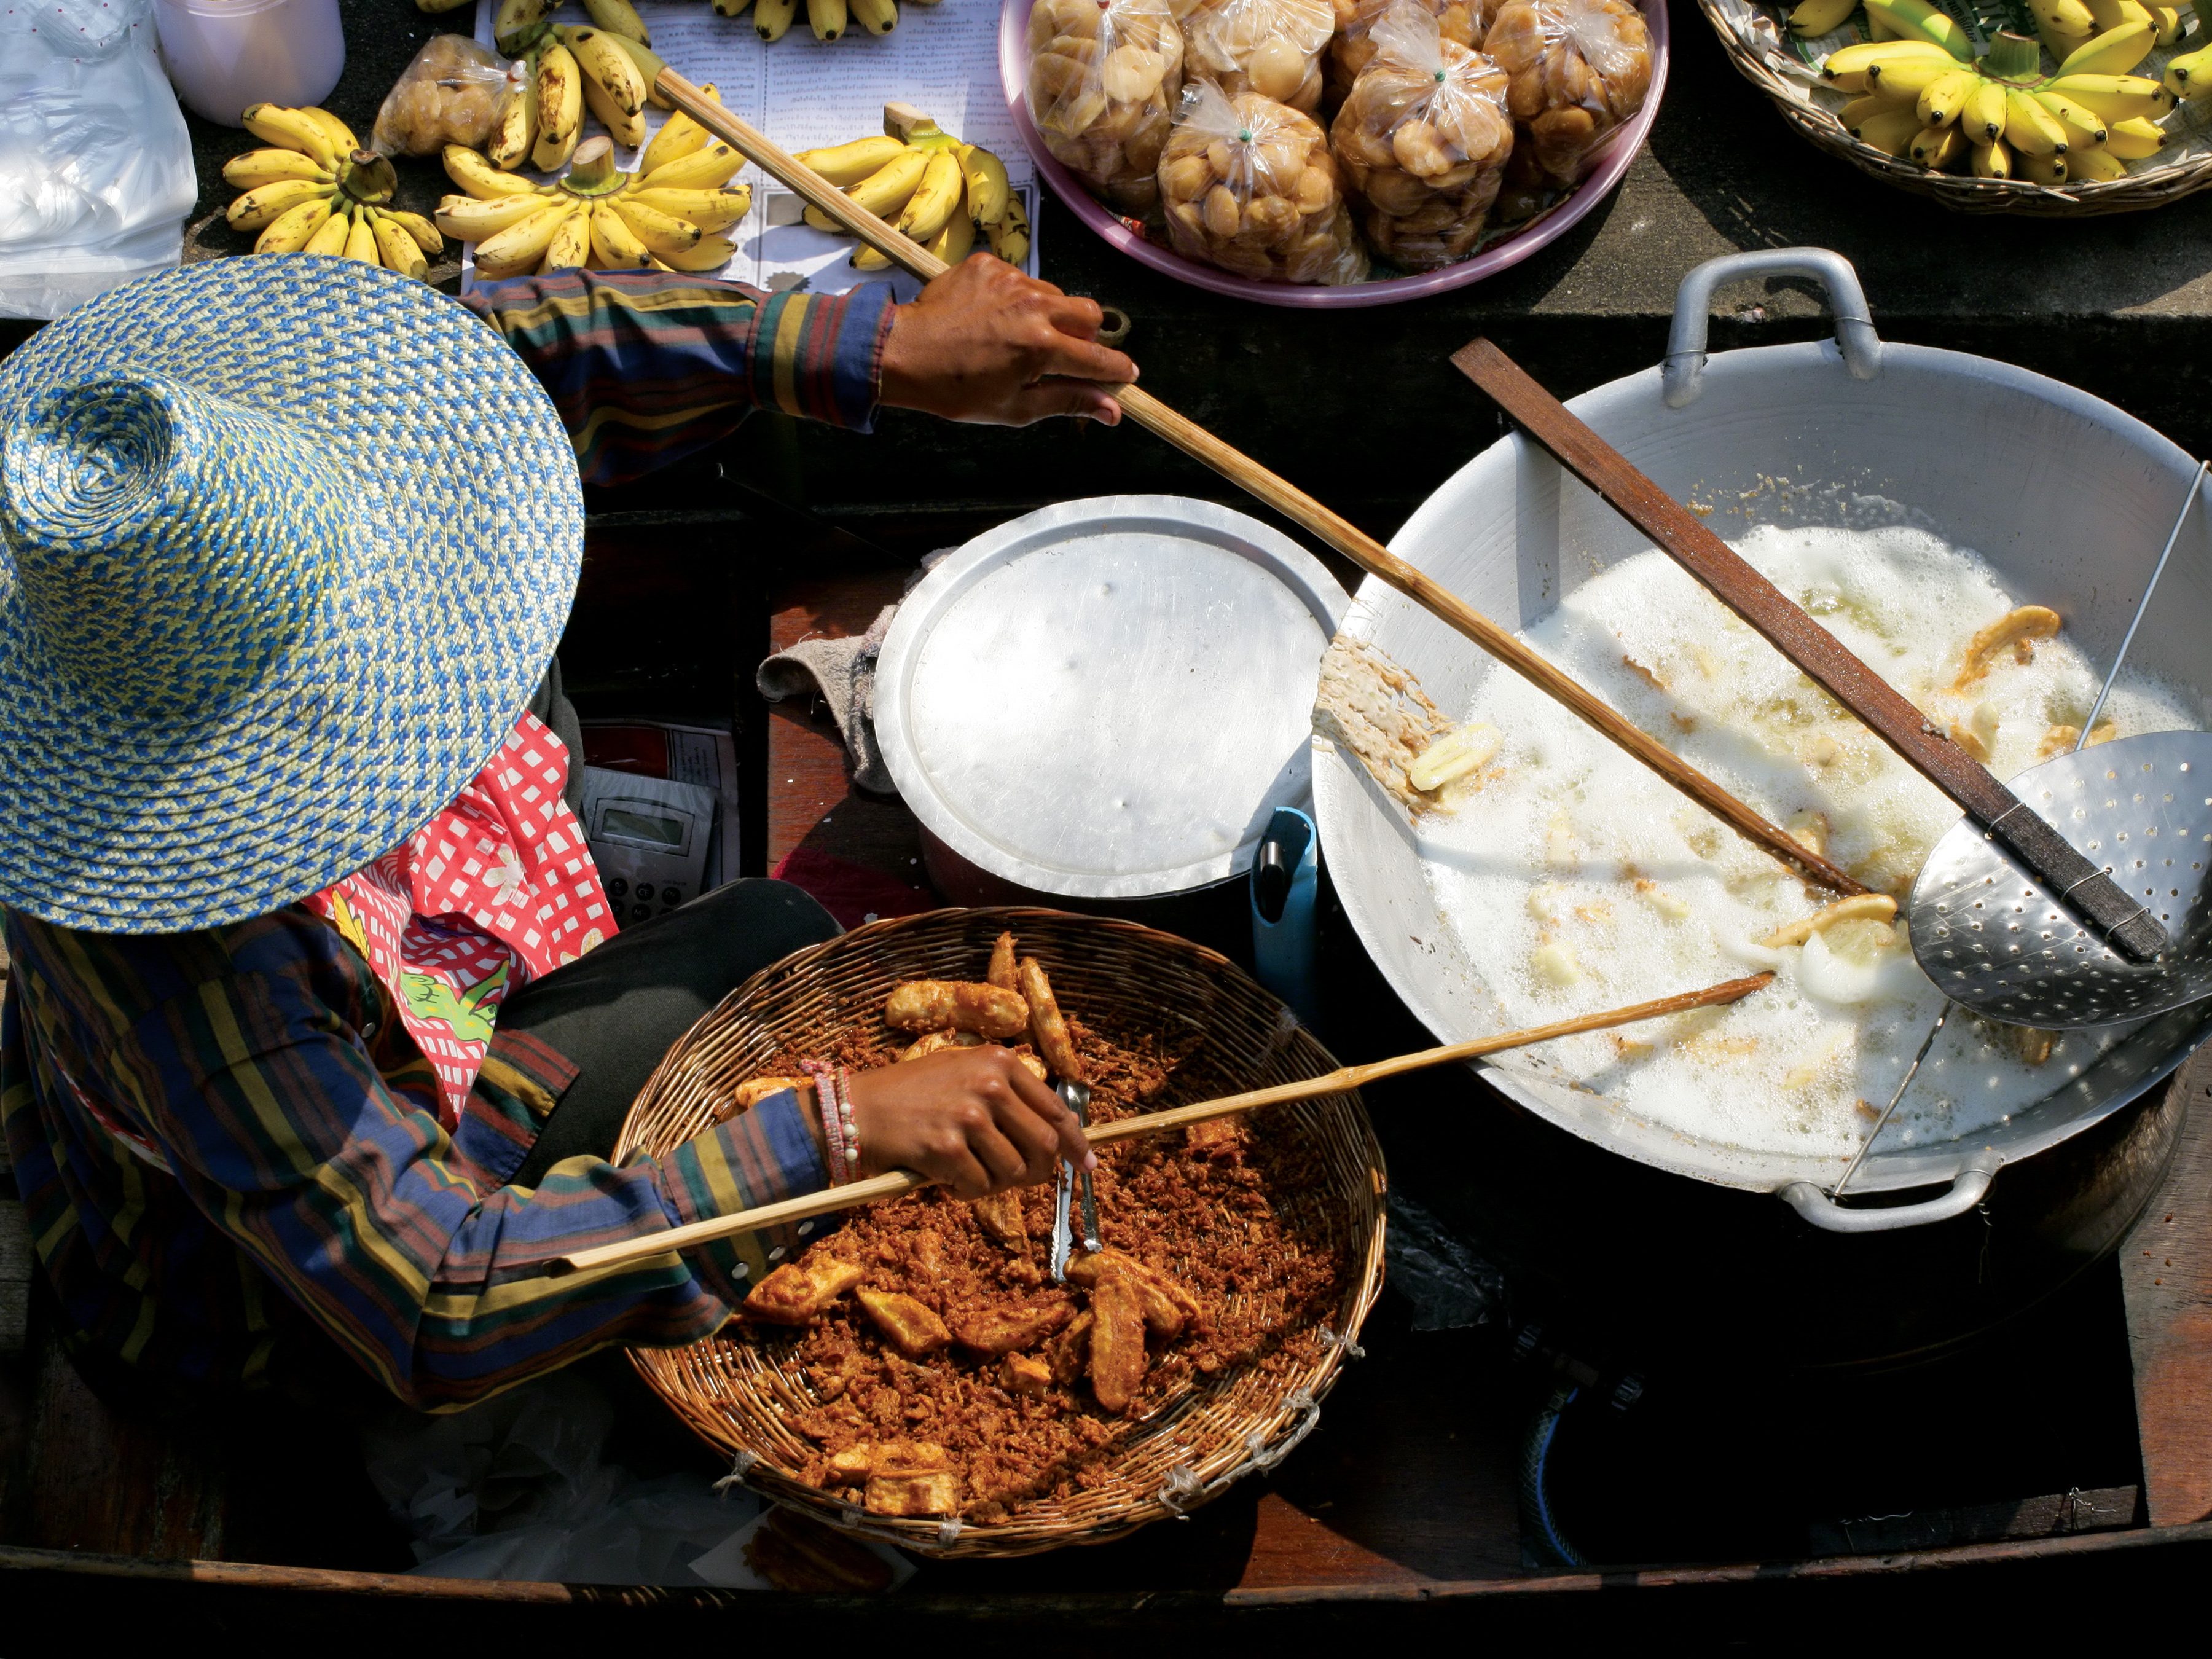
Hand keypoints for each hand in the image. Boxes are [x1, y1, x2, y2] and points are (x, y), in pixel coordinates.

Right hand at [843, 1045, 1093, 1197]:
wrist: (855, 1109)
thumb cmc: (911, 1096)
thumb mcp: (964, 1076)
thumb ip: (1007, 1099)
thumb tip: (1056, 1142)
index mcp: (1000, 1062)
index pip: (1056, 1109)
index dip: (1075, 1142)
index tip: (1085, 1162)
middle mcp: (990, 1084)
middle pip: (1044, 1144)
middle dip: (1039, 1171)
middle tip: (1020, 1181)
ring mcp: (969, 1115)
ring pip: (1014, 1171)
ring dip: (996, 1184)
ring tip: (969, 1175)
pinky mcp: (946, 1147)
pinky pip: (979, 1186)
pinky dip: (967, 1192)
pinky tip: (947, 1181)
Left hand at [879, 253, 1136, 427]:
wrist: (903, 353)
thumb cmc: (957, 389)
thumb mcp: (1016, 408)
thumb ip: (1068, 402)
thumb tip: (1113, 411)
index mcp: (1041, 346)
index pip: (1099, 358)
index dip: (1117, 370)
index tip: (1126, 376)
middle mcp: (1033, 306)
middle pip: (1090, 314)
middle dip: (1088, 336)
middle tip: (1065, 354)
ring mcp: (1011, 280)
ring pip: (1056, 295)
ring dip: (1051, 316)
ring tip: (1019, 337)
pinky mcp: (990, 264)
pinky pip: (1022, 280)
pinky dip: (1018, 299)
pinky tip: (994, 318)